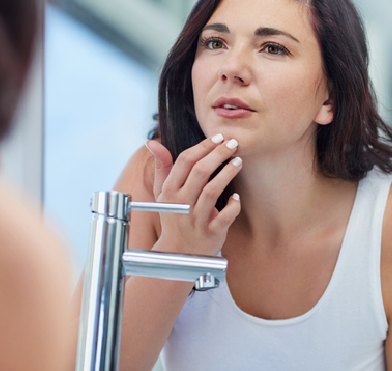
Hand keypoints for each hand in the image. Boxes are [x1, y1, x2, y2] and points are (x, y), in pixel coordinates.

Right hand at [146, 135, 241, 256]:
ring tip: (239, 161)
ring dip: (227, 173)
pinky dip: (232, 206)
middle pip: (200, 171)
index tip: (218, 136)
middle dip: (218, 154)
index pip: (185, 160)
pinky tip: (237, 197)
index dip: (203, 146)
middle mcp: (181, 203)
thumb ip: (162, 167)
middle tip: (234, 143)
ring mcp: (195, 219)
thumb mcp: (163, 193)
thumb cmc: (173, 217)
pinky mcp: (210, 233)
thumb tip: (152, 142)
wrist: (177, 254)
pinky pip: (224, 217)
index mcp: (169, 190)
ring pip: (212, 191)